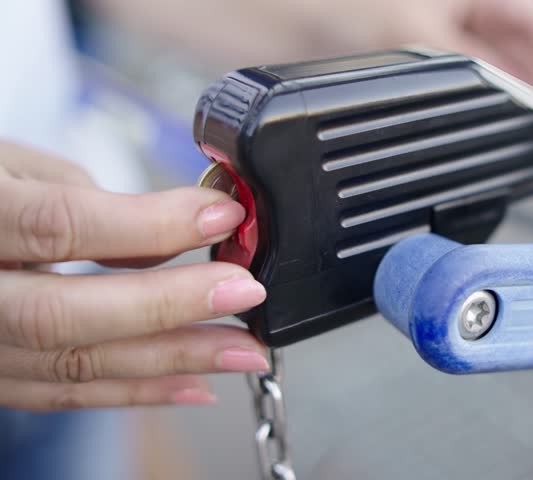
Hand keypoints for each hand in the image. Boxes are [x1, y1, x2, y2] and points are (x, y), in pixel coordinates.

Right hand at [0, 140, 268, 410]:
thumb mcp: (11, 164)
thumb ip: (84, 201)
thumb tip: (172, 235)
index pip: (57, 225)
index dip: (147, 225)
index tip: (222, 216)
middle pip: (64, 314)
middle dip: (168, 307)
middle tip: (245, 293)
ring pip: (70, 364)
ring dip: (170, 361)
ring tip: (243, 349)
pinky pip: (61, 394)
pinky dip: (133, 392)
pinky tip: (194, 386)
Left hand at [290, 0, 532, 116]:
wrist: (245, 10)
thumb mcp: (416, 29)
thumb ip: (476, 70)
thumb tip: (523, 102)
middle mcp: (443, 1)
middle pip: (511, 45)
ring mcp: (413, 26)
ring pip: (477, 68)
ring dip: (504, 100)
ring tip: (531, 139)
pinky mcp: (386, 55)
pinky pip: (438, 86)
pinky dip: (461, 109)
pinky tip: (473, 133)